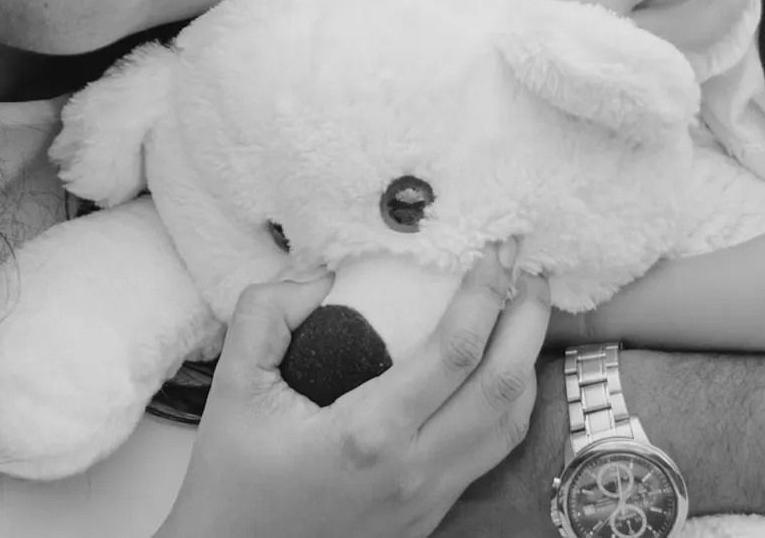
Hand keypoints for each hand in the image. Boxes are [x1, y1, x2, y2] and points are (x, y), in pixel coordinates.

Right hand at [160, 243, 551, 537]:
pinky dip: (511, 404)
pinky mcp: (430, 516)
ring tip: (526, 311)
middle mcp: (412, 469)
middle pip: (502, 386)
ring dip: (527, 361)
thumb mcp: (235, 380)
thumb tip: (321, 273)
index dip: (486, 294)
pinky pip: (490, 453)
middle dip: (528, 320)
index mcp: (368, 432)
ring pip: (509, 425)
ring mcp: (427, 499)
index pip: (455, 351)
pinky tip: (503, 369)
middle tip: (530, 271)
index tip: (495, 252)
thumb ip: (269, 310)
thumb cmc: (233, 472)